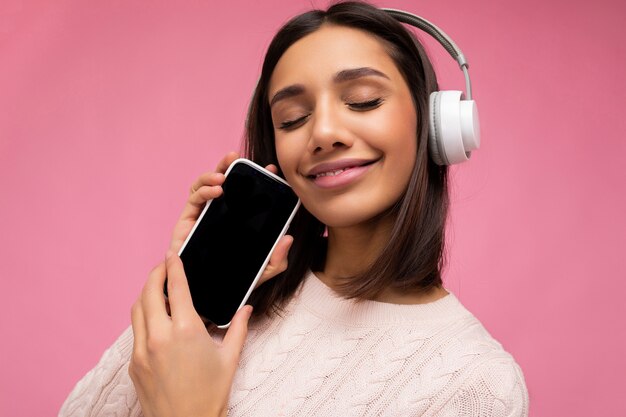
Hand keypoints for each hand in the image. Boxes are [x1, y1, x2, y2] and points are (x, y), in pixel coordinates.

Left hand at [129, 255, 250, 416]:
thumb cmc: (209, 395)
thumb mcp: (230, 359)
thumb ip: (238, 329)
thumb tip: (245, 310)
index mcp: (186, 331)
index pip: (176, 287)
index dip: (173, 266)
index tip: (171, 255)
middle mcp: (159, 336)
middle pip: (148, 292)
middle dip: (154, 274)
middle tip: (163, 266)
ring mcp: (141, 351)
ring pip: (136, 310)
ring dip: (145, 294)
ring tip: (158, 290)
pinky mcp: (133, 364)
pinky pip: (134, 332)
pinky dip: (143, 318)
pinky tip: (156, 320)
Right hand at [167, 152, 291, 286]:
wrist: (206, 296)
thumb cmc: (234, 280)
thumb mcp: (262, 271)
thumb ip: (277, 258)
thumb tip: (289, 237)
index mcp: (238, 220)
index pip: (247, 195)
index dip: (257, 179)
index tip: (270, 170)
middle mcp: (219, 214)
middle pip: (224, 183)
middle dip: (230, 166)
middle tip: (239, 157)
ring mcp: (203, 216)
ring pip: (205, 185)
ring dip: (213, 174)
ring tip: (225, 176)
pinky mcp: (187, 222)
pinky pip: (194, 199)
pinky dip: (204, 190)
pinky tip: (216, 191)